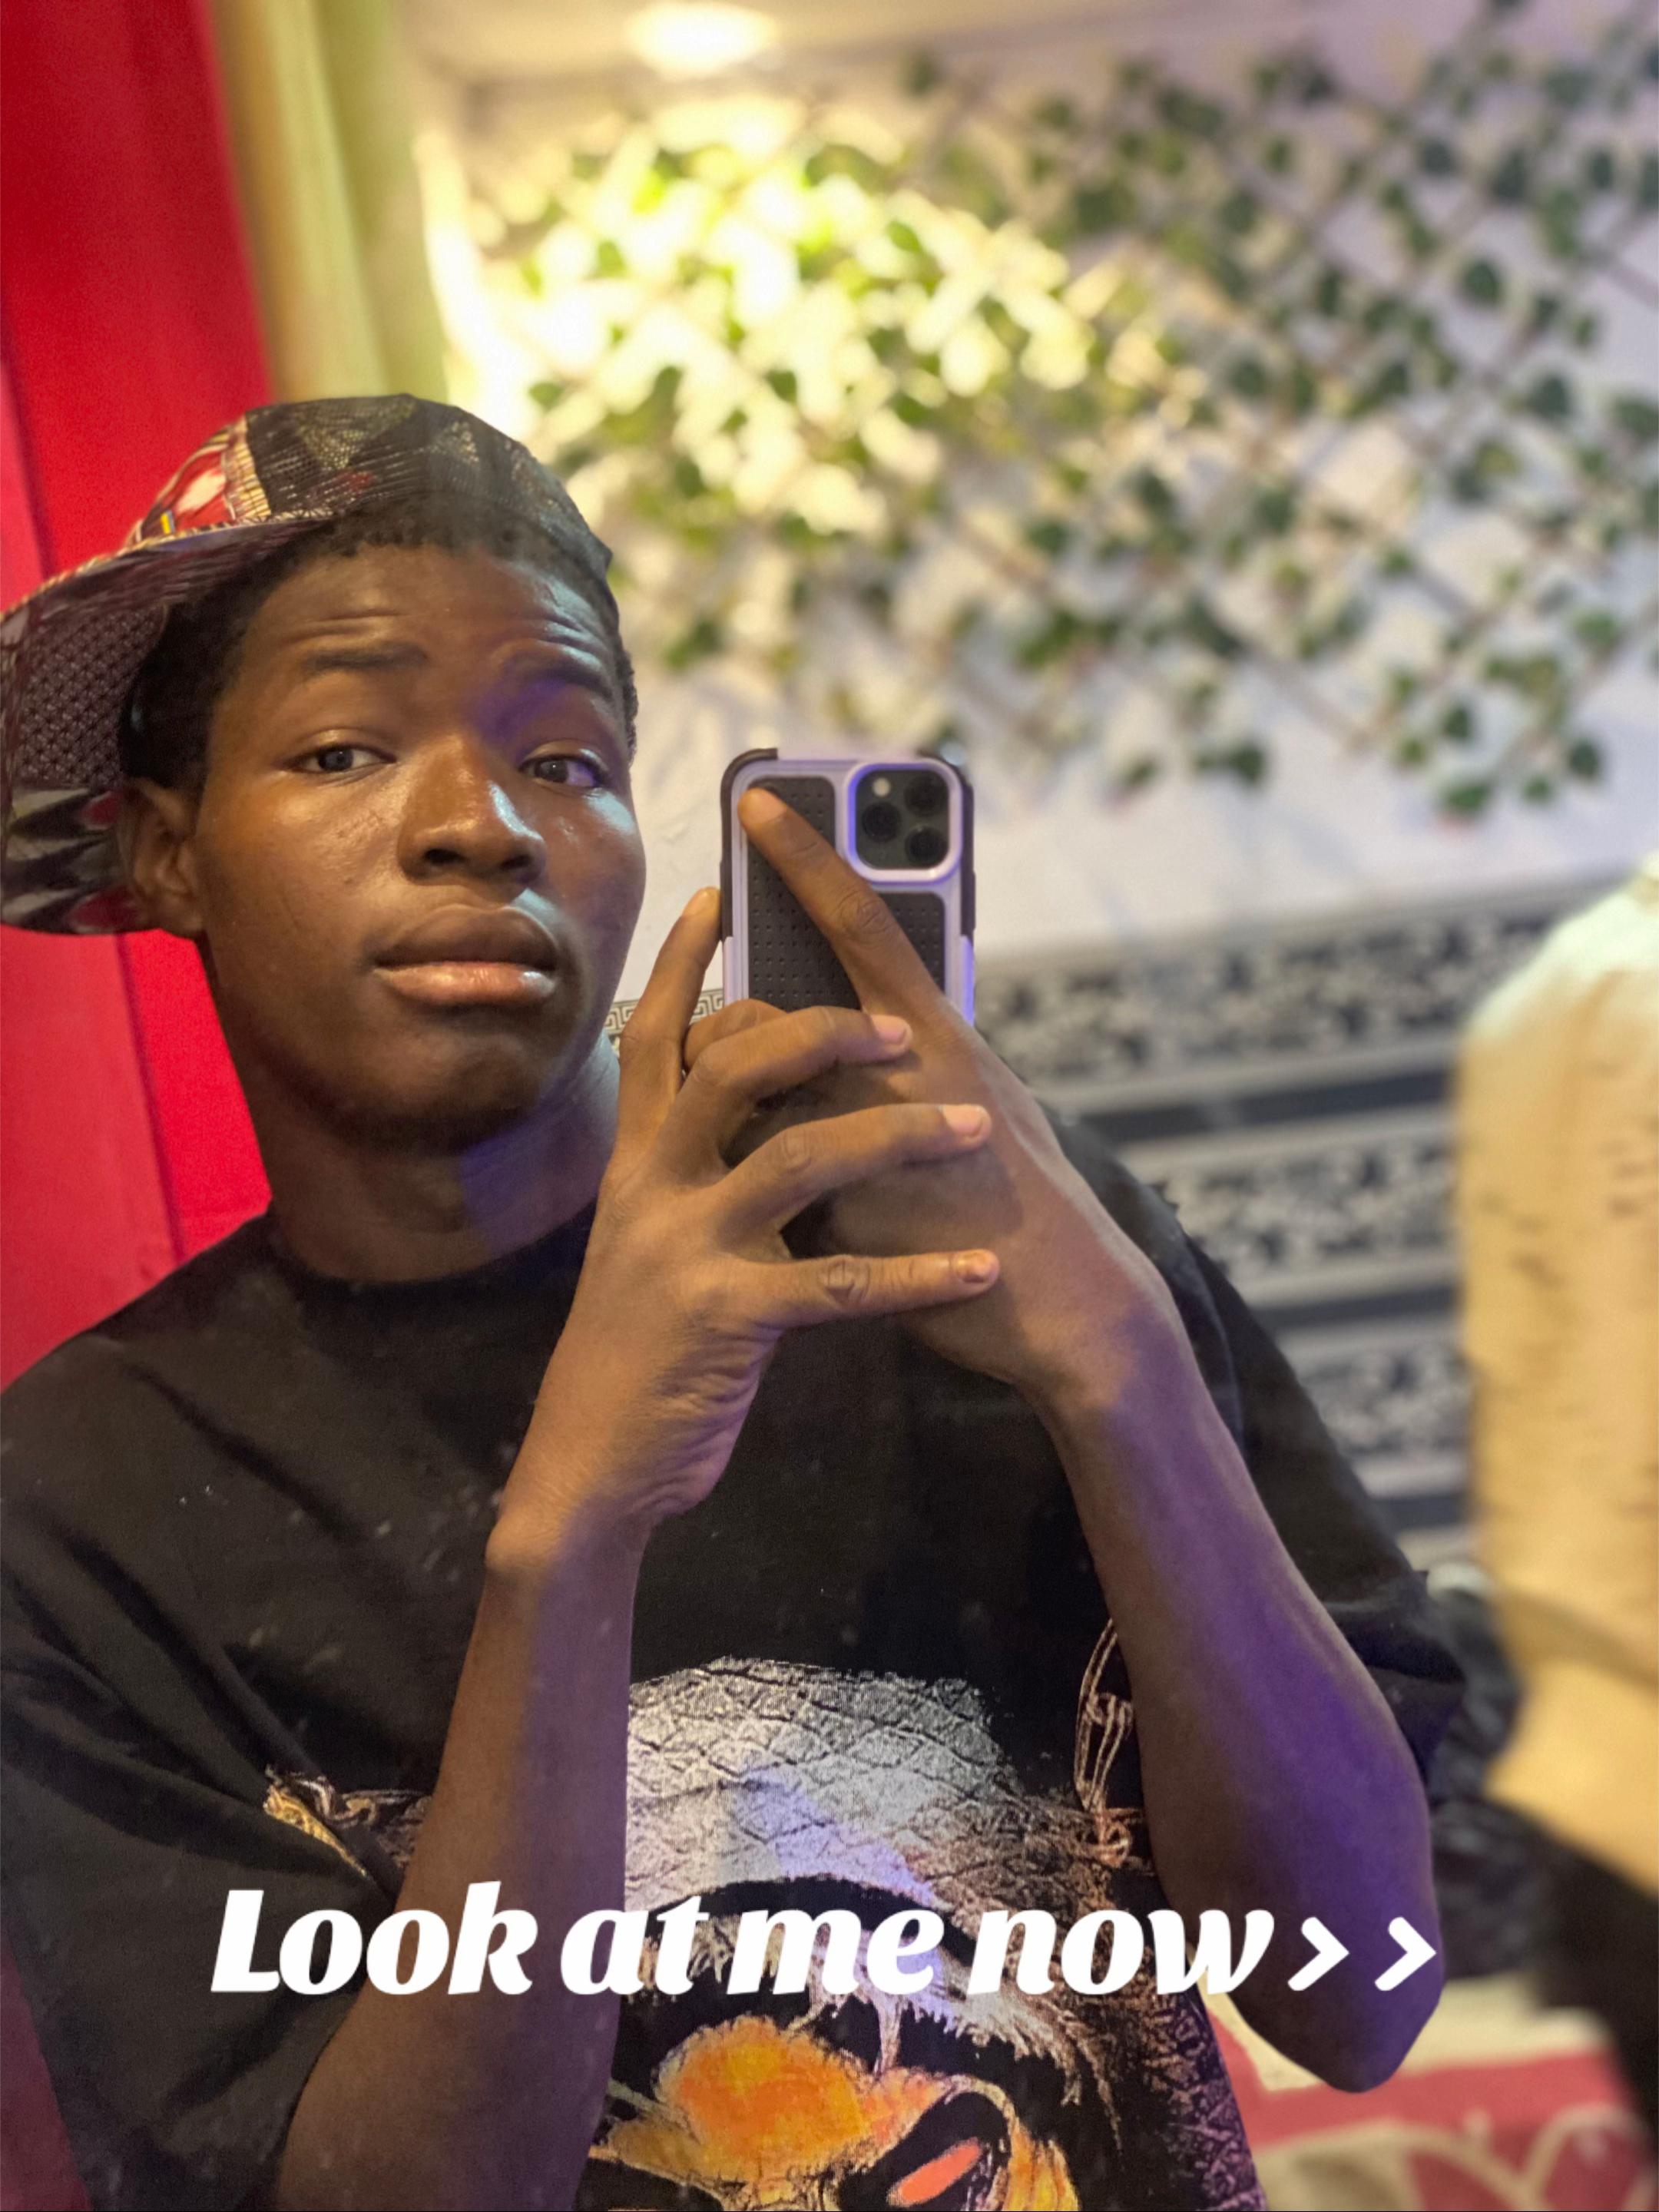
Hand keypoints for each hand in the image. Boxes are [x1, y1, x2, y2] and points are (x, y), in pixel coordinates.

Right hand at [501, 886, 1000, 1550]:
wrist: (590, 1463)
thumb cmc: (641, 1345)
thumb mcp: (649, 1242)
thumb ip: (694, 1174)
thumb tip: (761, 1111)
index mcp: (635, 1163)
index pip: (655, 1035)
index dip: (683, 961)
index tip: (717, 887)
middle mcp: (651, 1188)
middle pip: (734, 1068)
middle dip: (822, 1031)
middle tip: (903, 1028)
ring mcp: (686, 1251)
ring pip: (800, 1158)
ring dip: (899, 1137)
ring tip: (976, 1131)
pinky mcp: (727, 1319)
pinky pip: (840, 1284)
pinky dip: (918, 1276)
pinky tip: (978, 1273)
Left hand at [684, 790, 1192, 1417]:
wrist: (1061, 1308)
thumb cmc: (1018, 1198)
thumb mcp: (980, 1100)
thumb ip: (916, 1056)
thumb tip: (868, 1020)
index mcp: (942, 1035)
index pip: (862, 923)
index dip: (807, 859)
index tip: (756, 801)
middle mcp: (905, 1073)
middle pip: (778, 1011)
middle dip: (736, 1011)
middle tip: (715, 998)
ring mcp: (869, 1141)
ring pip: (759, 1093)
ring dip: (744, 1106)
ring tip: (760, 1128)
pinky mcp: (845, 1212)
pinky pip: (771, 1177)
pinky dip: (767, 1185)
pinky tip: (790, 1207)